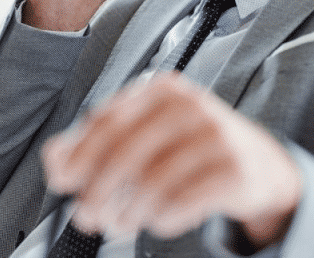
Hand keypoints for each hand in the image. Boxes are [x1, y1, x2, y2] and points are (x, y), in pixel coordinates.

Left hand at [41, 73, 301, 247]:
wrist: (258, 164)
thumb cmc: (190, 147)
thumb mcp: (146, 133)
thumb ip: (97, 142)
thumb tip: (55, 160)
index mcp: (161, 90)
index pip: (107, 121)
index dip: (79, 155)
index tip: (62, 183)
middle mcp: (189, 106)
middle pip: (126, 153)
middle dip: (99, 191)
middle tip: (87, 217)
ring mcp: (215, 137)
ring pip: (152, 182)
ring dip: (129, 212)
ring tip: (122, 223)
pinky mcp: (235, 170)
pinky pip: (183, 202)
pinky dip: (162, 219)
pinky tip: (159, 221)